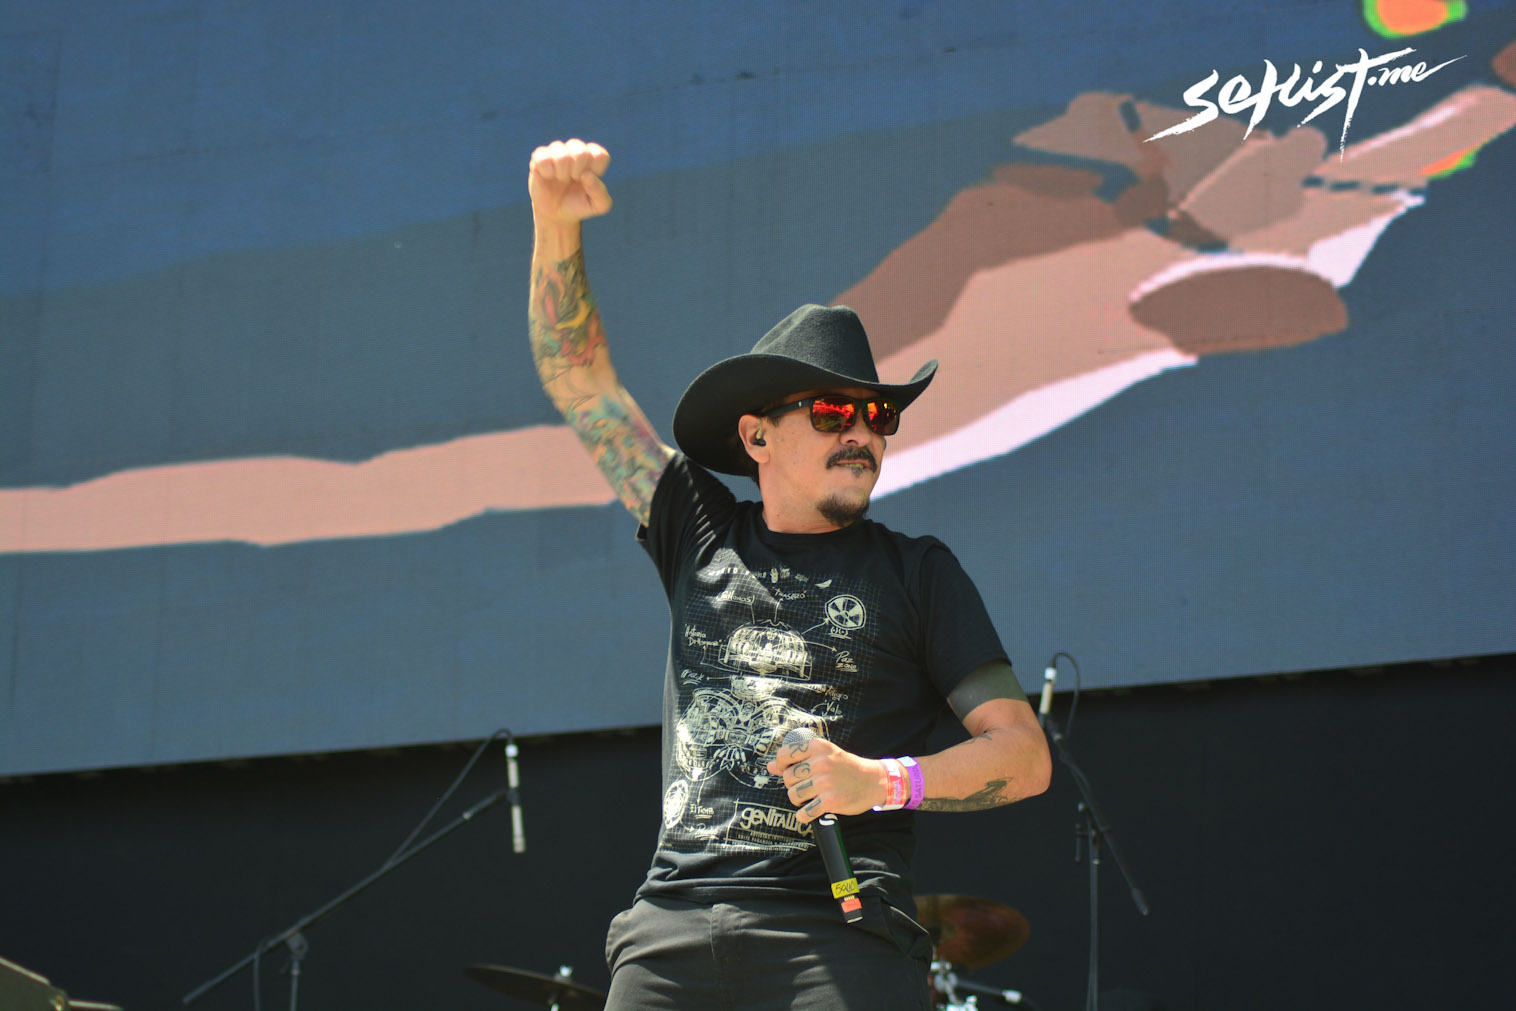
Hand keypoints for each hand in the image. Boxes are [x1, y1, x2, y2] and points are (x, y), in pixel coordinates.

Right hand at [529, 139, 611, 224]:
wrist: (556, 214)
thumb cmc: (579, 205)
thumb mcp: (598, 206)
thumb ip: (600, 192)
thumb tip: (586, 175)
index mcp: (593, 157)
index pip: (600, 155)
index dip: (595, 172)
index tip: (588, 182)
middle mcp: (575, 150)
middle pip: (581, 152)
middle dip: (578, 173)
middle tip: (574, 180)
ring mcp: (557, 152)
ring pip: (562, 154)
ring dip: (562, 173)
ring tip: (561, 179)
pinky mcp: (539, 156)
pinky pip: (543, 158)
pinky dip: (547, 172)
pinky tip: (548, 177)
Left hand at [766, 735, 887, 824]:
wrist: (874, 781)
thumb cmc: (846, 767)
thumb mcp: (825, 755)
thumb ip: (797, 760)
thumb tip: (770, 766)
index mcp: (818, 747)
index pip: (784, 755)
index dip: (782, 766)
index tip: (788, 771)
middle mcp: (820, 762)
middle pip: (788, 778)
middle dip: (794, 785)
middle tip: (807, 786)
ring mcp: (825, 782)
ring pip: (793, 795)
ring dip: (799, 800)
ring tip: (810, 798)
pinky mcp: (830, 801)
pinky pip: (804, 813)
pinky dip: (804, 816)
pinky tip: (811, 811)